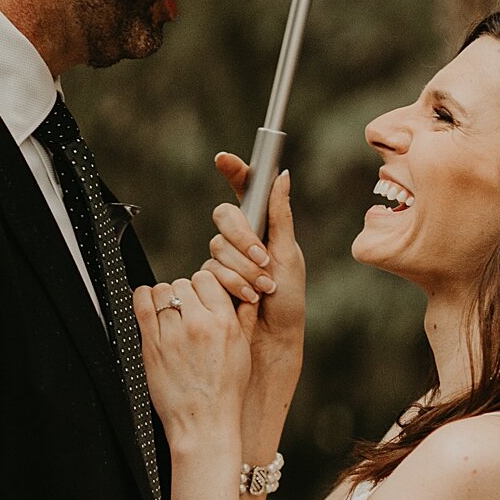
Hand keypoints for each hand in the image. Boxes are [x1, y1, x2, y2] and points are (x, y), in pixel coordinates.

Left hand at [133, 268, 251, 441]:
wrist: (204, 423)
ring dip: (164, 298)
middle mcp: (199, 325)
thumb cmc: (226, 391)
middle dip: (183, 295)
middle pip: (183, 283)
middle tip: (185, 312)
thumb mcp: (244, 351)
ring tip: (168, 315)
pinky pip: (141, 305)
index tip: (200, 300)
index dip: (202, 287)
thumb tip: (248, 293)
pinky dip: (143, 298)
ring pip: (162, 291)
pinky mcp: (152, 345)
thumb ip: (245, 318)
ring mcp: (173, 334)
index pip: (207, 278)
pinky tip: (149, 306)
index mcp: (224, 323)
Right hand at [203, 157, 304, 391]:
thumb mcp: (289, 255)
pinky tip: (247, 297)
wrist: (272, 340)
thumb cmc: (287, 301)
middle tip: (262, 258)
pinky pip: (210, 270)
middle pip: (225, 217)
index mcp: (264, 227)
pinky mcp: (210, 280)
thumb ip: (281, 216)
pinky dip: (231, 282)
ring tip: (262, 287)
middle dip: (243, 236)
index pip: (247, 190)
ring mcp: (225, 259)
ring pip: (218, 246)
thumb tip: (282, 176)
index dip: (234, 170)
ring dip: (242, 267)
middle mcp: (242, 240)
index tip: (224, 158)